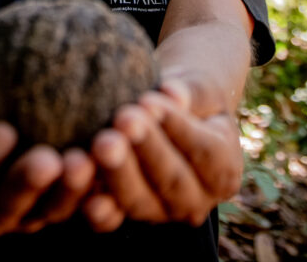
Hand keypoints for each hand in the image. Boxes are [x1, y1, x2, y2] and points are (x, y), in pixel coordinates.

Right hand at [0, 84, 97, 235]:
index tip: (3, 131)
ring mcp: (33, 214)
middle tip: (49, 158)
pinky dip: (105, 192)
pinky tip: (121, 162)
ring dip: (72, 191)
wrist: (4, 105)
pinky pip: (89, 208)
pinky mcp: (69, 207)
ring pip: (53, 211)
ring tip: (88, 160)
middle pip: (8, 207)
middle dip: (28, 184)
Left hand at [83, 80, 243, 231]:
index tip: (150, 101)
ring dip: (118, 173)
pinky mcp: (126, 214)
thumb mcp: (199, 90)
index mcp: (224, 171)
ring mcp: (160, 212)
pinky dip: (96, 204)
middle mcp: (196, 201)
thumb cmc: (188, 100)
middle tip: (124, 119)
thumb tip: (172, 92)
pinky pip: (110, 217)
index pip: (204, 151)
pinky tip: (82, 185)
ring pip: (140, 201)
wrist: (169, 118)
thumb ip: (190, 91)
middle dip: (146, 150)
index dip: (177, 127)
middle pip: (172, 180)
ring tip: (101, 142)